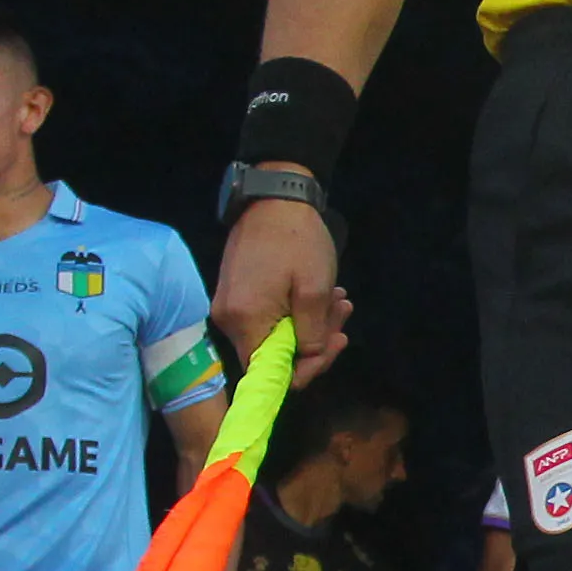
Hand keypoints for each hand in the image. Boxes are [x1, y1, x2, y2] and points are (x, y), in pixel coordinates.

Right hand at [213, 194, 355, 383]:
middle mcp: (228, 320)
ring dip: (311, 322)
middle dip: (315, 340)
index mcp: (245, 322)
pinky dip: (296, 310)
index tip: (332, 346)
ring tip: (338, 299)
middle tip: (343, 314)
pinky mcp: (236, 294)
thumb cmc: (297, 240)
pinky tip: (321, 294)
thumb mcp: (315, 290)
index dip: (304, 370)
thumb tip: (307, 360)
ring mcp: (229, 307)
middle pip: (273, 354)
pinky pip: (267, 317)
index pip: (268, 373)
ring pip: (274, 334)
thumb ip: (312, 334)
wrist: (273, 197)